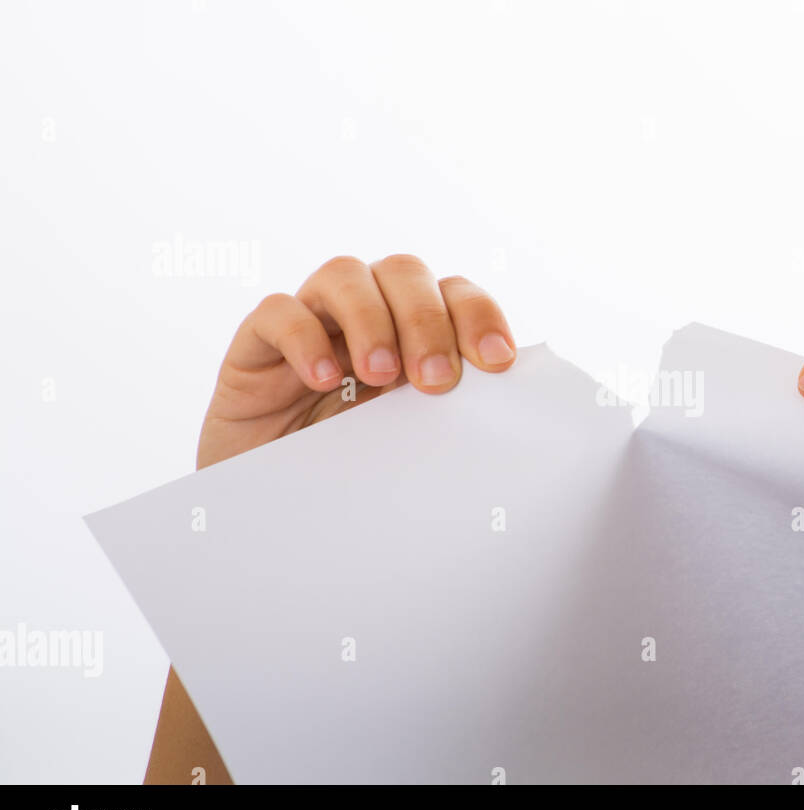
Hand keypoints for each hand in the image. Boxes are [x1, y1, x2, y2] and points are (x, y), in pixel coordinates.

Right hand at [150, 254, 517, 784]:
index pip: (456, 294)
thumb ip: (450, 420)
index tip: (497, 364)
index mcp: (415, 332)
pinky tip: (324, 379)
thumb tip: (517, 426)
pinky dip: (305, 337)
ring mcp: (312, 324)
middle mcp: (366, 316)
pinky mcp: (257, 346)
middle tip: (434, 382)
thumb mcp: (414, 448)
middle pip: (405, 273)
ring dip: (371, 319)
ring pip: (344, 275)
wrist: (273, 515)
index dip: (480, 316)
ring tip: (379, 377)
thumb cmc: (357, 477)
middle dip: (428, 320)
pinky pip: (279, 311)